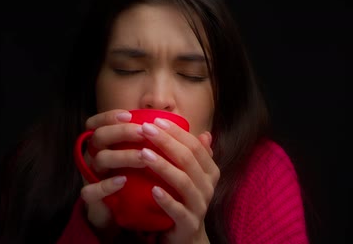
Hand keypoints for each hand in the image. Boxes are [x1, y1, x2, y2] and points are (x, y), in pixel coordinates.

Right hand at [79, 109, 146, 229]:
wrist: (115, 213)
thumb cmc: (129, 179)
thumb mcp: (135, 157)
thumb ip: (143, 141)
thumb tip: (166, 122)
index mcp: (102, 144)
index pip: (97, 123)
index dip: (109, 117)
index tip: (129, 115)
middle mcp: (93, 155)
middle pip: (100, 136)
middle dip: (122, 132)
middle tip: (144, 132)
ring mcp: (90, 175)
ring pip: (100, 159)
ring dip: (123, 155)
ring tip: (144, 156)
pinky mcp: (91, 197)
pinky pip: (91, 190)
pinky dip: (107, 185)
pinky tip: (123, 180)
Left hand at [137, 118, 219, 243]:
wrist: (186, 237)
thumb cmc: (184, 200)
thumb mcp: (191, 176)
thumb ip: (195, 156)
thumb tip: (206, 133)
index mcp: (210, 171)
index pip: (195, 146)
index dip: (176, 132)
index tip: (155, 121)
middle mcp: (208, 186)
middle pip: (188, 159)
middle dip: (166, 142)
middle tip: (145, 130)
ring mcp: (200, 205)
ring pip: (183, 182)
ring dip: (163, 166)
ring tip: (143, 154)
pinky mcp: (188, 223)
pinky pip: (178, 210)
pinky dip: (166, 200)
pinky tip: (152, 190)